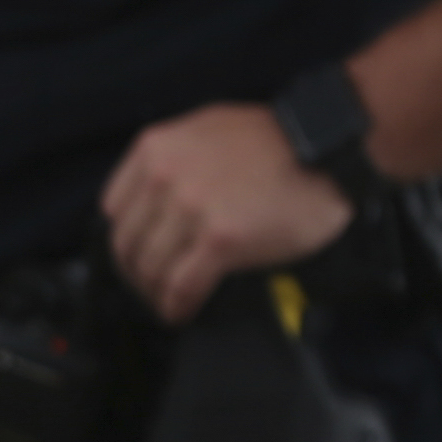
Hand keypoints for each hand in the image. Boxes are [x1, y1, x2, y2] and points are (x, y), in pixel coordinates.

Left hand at [102, 102, 355, 321]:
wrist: (328, 150)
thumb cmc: (279, 141)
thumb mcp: (208, 129)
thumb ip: (174, 160)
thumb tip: (154, 202)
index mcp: (157, 148)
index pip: (114, 209)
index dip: (128, 238)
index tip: (141, 254)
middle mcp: (166, 176)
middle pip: (127, 244)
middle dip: (138, 274)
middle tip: (154, 288)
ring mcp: (192, 208)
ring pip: (151, 270)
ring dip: (157, 295)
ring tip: (172, 303)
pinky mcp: (220, 240)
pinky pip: (181, 286)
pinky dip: (178, 306)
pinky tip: (184, 311)